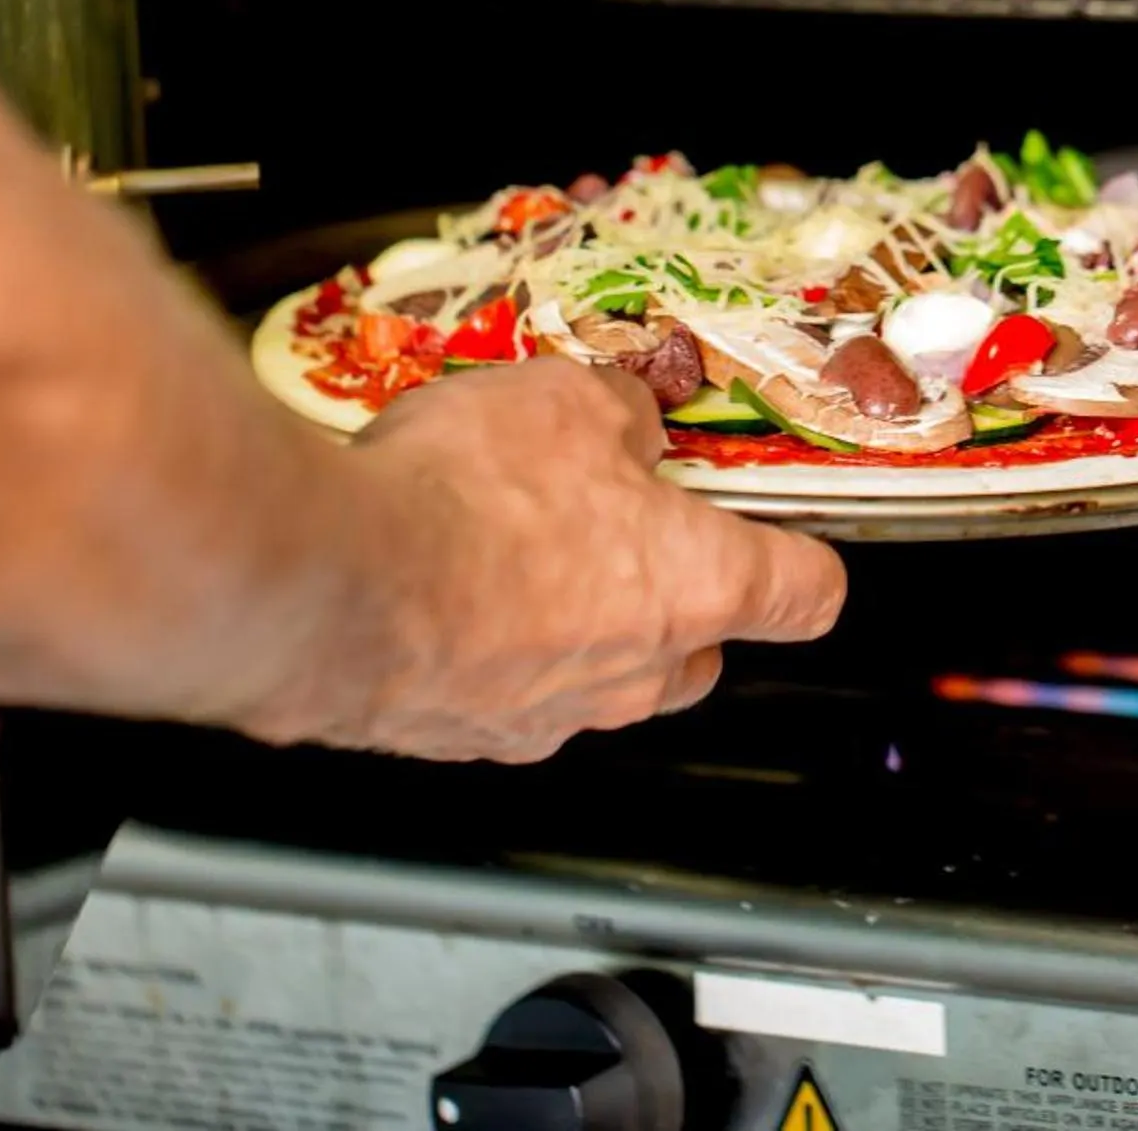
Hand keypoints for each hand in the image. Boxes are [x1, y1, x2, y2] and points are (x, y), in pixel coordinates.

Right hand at [247, 358, 845, 761]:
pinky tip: (442, 584)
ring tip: (506, 543)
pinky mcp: (470, 738)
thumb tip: (629, 423)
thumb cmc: (464, 499)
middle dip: (674, 590)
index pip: (805, 594)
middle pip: (701, 647)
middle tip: (617, 521)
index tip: (790, 539)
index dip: (804, 561)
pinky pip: (509, 692)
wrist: (332, 587)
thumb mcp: (567, 400)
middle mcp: (640, 669)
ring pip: (602, 675)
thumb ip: (621, 415)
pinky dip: (490, 647)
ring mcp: (554, 717)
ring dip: (574, 619)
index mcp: (696, 582)